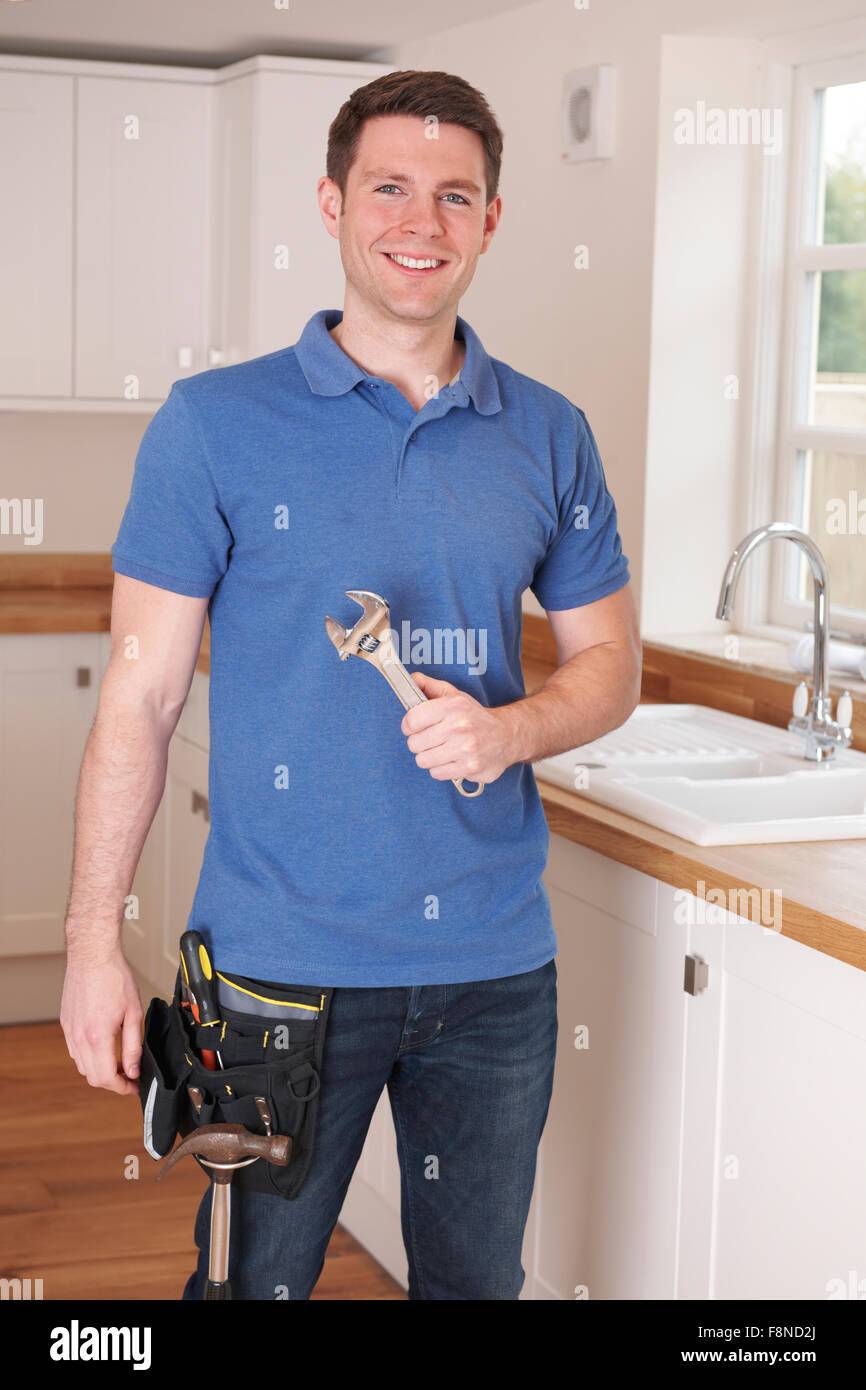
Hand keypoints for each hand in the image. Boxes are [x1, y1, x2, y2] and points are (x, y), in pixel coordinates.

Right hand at [60, 946, 142, 1095]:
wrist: (92, 955)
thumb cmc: (114, 978)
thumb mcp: (134, 1013)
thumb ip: (133, 1046)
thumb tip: (134, 1070)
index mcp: (97, 1037)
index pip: (106, 1078)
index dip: (122, 1088)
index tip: (133, 1087)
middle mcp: (79, 1038)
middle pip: (92, 1076)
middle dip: (113, 1082)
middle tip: (130, 1076)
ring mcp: (69, 1031)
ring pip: (82, 1066)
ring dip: (100, 1070)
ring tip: (119, 1061)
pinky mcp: (65, 1023)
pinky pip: (75, 1051)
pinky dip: (89, 1057)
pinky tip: (104, 1046)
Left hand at [401, 672, 515, 787]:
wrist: (507, 736)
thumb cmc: (475, 717)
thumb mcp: (455, 696)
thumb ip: (430, 686)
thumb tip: (412, 678)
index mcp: (452, 706)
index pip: (411, 720)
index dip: (409, 726)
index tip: (415, 727)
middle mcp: (459, 726)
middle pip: (414, 743)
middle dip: (420, 742)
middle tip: (434, 739)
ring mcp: (465, 748)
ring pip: (423, 760)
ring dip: (430, 757)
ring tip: (443, 749)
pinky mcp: (469, 767)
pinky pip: (436, 773)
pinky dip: (441, 768)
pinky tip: (452, 759)